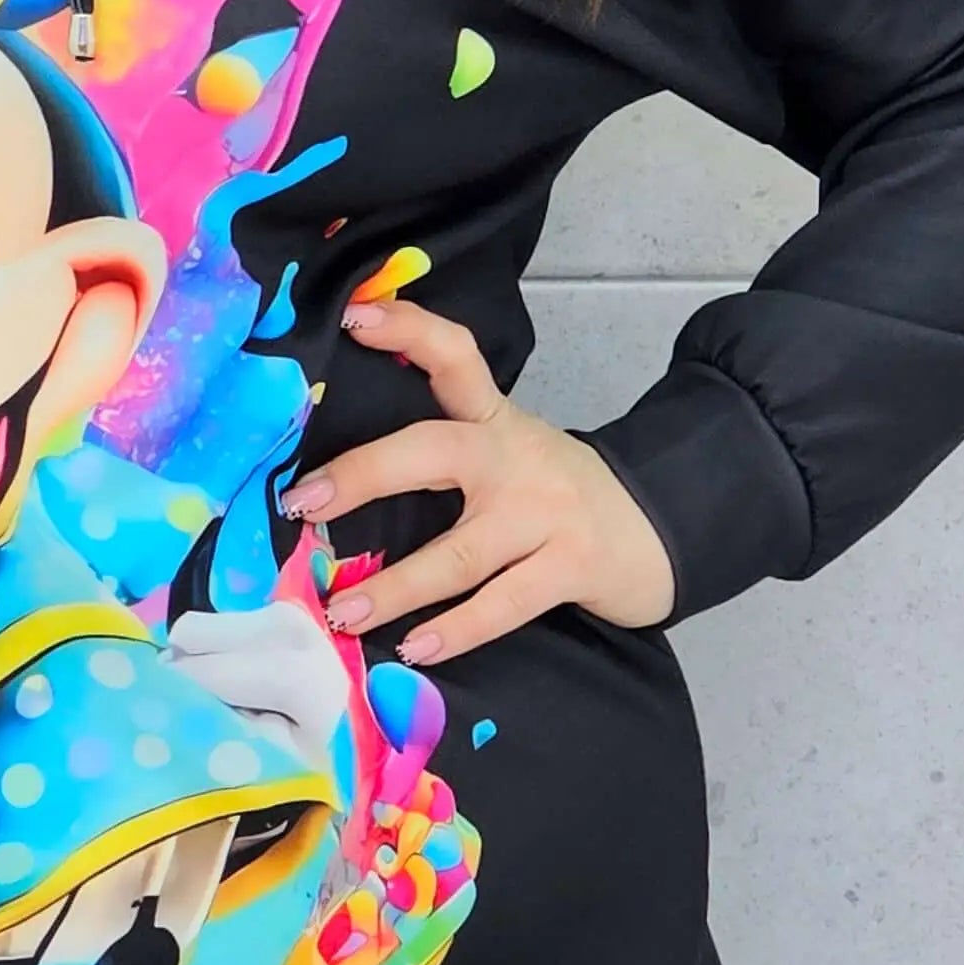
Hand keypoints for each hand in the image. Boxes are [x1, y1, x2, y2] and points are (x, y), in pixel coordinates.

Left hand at [280, 292, 676, 657]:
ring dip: (395, 587)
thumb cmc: (556, 496)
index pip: (454, 356)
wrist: (659, 529)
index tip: (353, 317)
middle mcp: (514, 457)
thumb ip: (444, 455)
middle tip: (304, 502)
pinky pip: (501, 604)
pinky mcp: (569, 567)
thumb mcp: (508, 451)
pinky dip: (455, 630)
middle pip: (433, 451)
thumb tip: (334, 485)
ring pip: (458, 552)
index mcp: (494, 420)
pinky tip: (415, 647)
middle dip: (364, 475)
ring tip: (342, 611)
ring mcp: (544, 514)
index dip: (407, 329)